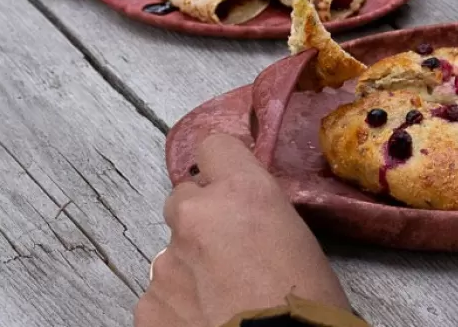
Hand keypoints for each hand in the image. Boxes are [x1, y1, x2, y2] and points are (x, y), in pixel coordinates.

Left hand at [135, 134, 350, 326]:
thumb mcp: (299, 239)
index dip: (223, 166)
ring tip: (223, 296)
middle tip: (230, 249)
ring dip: (192, 265)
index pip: (214, 147)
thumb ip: (261, 216)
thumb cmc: (309, 302)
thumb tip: (246, 224)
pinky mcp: (148, 304)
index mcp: (242, 191)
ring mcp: (166, 261)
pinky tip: (205, 320)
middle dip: (202, 217)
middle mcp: (197, 215)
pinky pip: (160, 293)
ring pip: (173, 250)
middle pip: (183, 197)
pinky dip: (178, 305)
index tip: (232, 183)